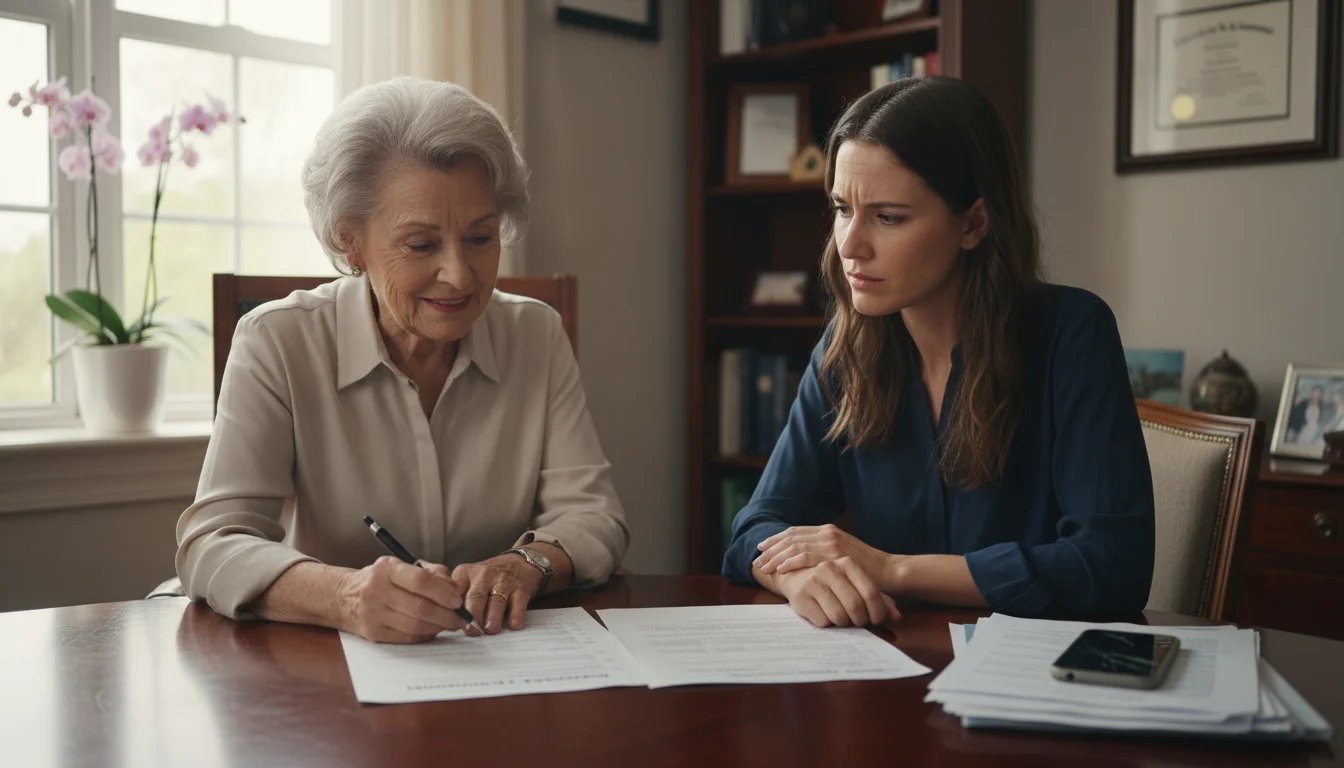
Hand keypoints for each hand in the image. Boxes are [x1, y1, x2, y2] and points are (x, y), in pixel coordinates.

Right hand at [336, 556, 467, 643]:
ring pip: (414, 625)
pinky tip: (433, 630)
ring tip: (450, 624)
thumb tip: (454, 589)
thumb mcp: (401, 566)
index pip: (420, 581)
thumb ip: (431, 573)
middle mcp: (376, 590)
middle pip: (419, 607)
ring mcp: (373, 613)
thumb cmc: (381, 580)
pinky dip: (425, 635)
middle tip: (460, 618)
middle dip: (446, 615)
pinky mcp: (373, 632)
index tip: (457, 600)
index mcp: (386, 568)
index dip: (443, 592)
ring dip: (438, 627)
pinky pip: (406, 638)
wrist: (343, 596)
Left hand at [452, 555, 542, 634]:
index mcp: (465, 574)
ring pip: (496, 600)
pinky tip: (514, 624)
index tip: (451, 624)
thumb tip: (447, 625)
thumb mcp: (468, 581)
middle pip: (476, 596)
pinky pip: (518, 602)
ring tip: (490, 629)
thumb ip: (458, 599)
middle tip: (471, 631)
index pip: (456, 592)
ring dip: (493, 616)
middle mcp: (484, 575)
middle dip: (473, 615)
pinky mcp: (521, 588)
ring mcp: (503, 581)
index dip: (453, 609)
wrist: (518, 563)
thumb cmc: (487, 579)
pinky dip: (516, 614)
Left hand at [755, 524, 891, 581]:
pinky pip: (806, 556)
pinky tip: (780, 569)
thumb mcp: (842, 556)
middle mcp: (827, 532)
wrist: (890, 571)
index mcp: (828, 530)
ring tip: (763, 567)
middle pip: (790, 537)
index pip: (794, 532)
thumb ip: (824, 554)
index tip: (761, 548)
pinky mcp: (834, 554)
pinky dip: (790, 562)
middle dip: (771, 549)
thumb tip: (804, 561)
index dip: (775, 540)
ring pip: (794, 546)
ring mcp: (831, 542)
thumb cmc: (866, 569)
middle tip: (757, 560)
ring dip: (776, 557)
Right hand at [773, 557, 899, 627]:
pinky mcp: (801, 596)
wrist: (795, 577)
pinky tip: (823, 614)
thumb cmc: (831, 584)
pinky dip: (827, 624)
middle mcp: (830, 568)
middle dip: (861, 621)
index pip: (870, 592)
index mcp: (847, 563)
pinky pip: (823, 621)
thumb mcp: (855, 586)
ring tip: (840, 617)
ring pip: (839, 616)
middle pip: (856, 607)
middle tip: (859, 623)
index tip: (877, 621)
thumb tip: (895, 616)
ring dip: (843, 624)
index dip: (878, 612)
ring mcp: (813, 581)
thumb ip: (878, 599)